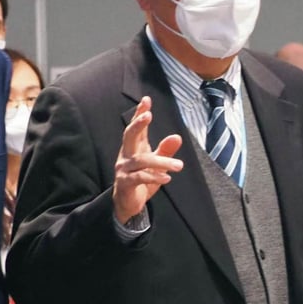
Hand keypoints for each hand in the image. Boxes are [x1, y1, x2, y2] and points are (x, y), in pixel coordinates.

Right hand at [112, 96, 183, 223]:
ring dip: (161, 162)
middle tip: (148, 115)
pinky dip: (154, 177)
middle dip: (138, 124)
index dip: (140, 113)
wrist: (128, 204)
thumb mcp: (157, 165)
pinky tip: (167, 178)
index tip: (146, 100)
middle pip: (129, 136)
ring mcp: (123, 169)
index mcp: (134, 148)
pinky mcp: (125, 183)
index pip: (137, 128)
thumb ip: (166, 151)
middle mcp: (126, 155)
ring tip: (179, 166)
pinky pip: (139, 177)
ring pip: (141, 160)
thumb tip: (177, 136)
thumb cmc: (142, 181)